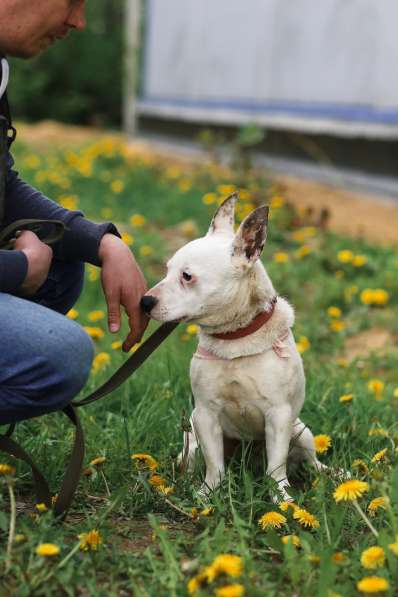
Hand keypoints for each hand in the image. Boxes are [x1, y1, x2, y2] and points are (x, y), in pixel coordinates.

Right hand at [12, 230, 52, 295]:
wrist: (24, 268)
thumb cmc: (27, 249)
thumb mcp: (27, 234)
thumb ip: (27, 234)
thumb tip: (22, 234)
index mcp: (48, 252)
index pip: (40, 247)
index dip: (29, 245)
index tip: (20, 244)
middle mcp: (47, 266)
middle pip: (36, 260)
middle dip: (27, 257)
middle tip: (17, 254)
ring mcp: (41, 277)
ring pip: (32, 271)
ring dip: (25, 268)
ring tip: (15, 264)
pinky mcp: (33, 287)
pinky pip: (27, 281)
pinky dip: (22, 278)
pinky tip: (16, 274)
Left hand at [99, 233, 148, 351]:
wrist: (118, 253)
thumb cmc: (112, 273)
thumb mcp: (110, 294)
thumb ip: (113, 314)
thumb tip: (114, 332)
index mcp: (134, 302)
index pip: (136, 327)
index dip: (132, 340)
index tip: (125, 348)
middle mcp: (142, 299)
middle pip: (143, 323)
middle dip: (137, 335)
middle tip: (128, 345)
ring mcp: (144, 292)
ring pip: (145, 314)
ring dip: (139, 326)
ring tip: (132, 334)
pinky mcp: (143, 287)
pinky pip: (144, 306)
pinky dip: (140, 315)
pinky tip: (135, 316)